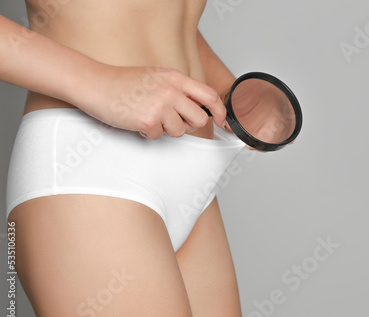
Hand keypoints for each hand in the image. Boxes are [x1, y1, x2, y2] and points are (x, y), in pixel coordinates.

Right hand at [79, 65, 226, 139]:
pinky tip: (138, 121)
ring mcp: (160, 106)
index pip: (209, 95)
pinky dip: (149, 133)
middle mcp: (171, 91)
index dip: (219, 111)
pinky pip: (159, 136)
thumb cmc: (124, 82)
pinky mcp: (148, 120)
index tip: (220, 121)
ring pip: (180, 131)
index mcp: (175, 78)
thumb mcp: (157, 77)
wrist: (95, 84)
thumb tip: (197, 107)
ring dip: (166, 130)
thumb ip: (178, 89)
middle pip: (198, 119)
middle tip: (171, 121)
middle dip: (188, 125)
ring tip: (150, 117)